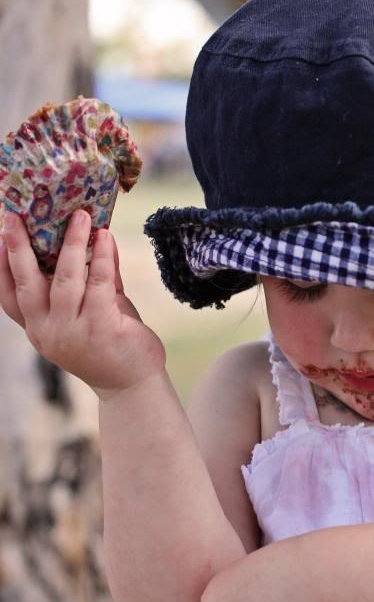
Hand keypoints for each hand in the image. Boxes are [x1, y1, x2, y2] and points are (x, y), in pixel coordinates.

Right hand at [0, 209, 165, 398]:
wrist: (133, 385)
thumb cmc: (111, 343)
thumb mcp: (93, 310)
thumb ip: (91, 278)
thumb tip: (98, 234)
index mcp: (38, 328)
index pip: (8, 297)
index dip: (0, 266)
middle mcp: (48, 331)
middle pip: (26, 283)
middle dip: (19, 247)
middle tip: (16, 216)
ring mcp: (72, 331)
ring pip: (65, 280)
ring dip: (72, 244)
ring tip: (80, 216)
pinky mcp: (100, 328)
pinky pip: (99, 285)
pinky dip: (101, 258)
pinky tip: (105, 237)